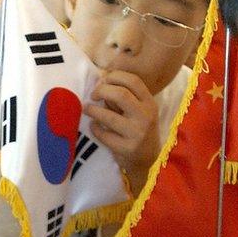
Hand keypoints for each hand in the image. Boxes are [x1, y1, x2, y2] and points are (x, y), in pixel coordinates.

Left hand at [85, 71, 161, 194]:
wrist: (148, 160)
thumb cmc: (139, 130)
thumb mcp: (140, 111)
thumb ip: (126, 97)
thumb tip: (101, 81)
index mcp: (149, 103)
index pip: (133, 81)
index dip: (115, 76)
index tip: (103, 80)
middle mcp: (145, 116)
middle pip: (121, 94)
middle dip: (102, 91)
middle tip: (93, 95)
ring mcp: (137, 133)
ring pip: (109, 116)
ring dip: (94, 110)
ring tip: (87, 109)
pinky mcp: (126, 148)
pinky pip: (105, 135)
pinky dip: (95, 129)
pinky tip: (93, 126)